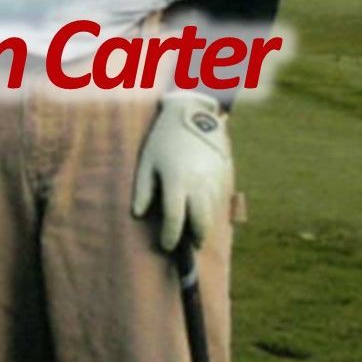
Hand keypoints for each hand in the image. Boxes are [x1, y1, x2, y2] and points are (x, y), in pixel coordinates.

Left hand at [132, 94, 231, 249]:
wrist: (192, 114)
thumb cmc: (164, 138)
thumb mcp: (147, 161)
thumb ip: (143, 190)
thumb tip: (138, 215)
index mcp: (176, 181)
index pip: (175, 219)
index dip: (170, 237)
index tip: (165, 246)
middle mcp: (197, 185)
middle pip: (201, 223)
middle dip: (195, 238)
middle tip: (188, 244)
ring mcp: (213, 181)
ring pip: (212, 214)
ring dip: (204, 225)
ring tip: (194, 229)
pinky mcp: (223, 176)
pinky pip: (219, 201)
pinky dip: (211, 209)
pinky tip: (203, 208)